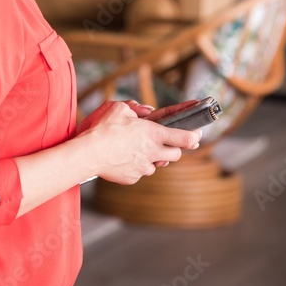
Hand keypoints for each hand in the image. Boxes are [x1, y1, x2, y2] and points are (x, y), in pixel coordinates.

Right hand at [76, 100, 200, 185]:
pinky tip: (123, 158)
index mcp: (153, 133)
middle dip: (174, 149)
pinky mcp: (133, 178)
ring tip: (135, 150)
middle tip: (164, 143)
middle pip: (176, 155)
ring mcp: (143, 167)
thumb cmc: (102, 128)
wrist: (88, 153)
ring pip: (156, 164)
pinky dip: (135, 166)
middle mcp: (152, 152)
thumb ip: (135, 107)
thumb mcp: (118, 108)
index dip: (194, 136)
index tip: (197, 135)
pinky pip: (140, 172)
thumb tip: (146, 111)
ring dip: (152, 158)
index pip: (185, 137)